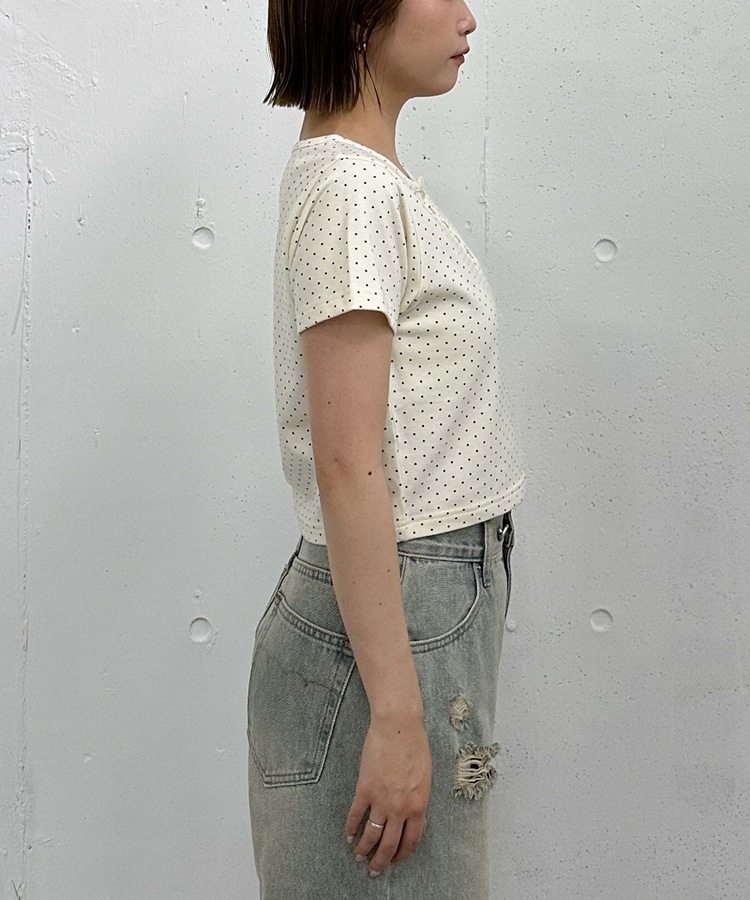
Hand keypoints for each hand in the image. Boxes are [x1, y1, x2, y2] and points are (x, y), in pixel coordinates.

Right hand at [345, 712, 431, 875]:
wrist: (399, 727)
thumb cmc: (415, 746)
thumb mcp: (425, 778)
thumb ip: (419, 798)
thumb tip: (413, 814)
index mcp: (419, 805)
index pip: (412, 840)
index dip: (403, 854)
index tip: (396, 861)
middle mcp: (401, 808)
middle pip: (390, 845)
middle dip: (381, 861)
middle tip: (374, 869)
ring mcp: (382, 800)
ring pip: (372, 834)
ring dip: (364, 849)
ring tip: (358, 856)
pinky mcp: (365, 789)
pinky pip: (356, 815)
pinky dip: (351, 828)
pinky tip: (348, 835)